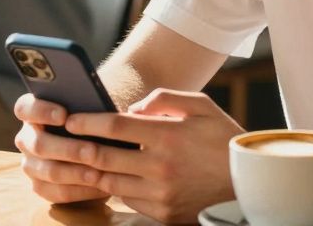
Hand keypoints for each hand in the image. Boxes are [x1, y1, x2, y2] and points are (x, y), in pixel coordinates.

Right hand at [14, 94, 108, 204]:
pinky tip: (99, 186)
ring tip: (99, 173)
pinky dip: (79, 190)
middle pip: (39, 145)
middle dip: (68, 149)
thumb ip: (88, 100)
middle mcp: (27, 138)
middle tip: (92, 151)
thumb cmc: (96, 118)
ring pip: (49, 171)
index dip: (41, 111)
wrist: (105, 147)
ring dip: (75, 173)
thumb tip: (94, 102)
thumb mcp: (94, 104)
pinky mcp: (41, 186)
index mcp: (32, 112)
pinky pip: (56, 192)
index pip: (25, 108)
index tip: (64, 115)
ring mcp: (31, 164)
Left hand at [16, 89, 241, 223]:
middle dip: (78, 147)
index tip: (70, 119)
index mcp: (169, 136)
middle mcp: (161, 167)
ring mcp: (161, 194)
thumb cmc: (223, 139)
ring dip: (90, 170)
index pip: (115, 127)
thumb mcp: (202, 106)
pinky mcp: (163, 213)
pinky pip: (127, 199)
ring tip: (78, 158)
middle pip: (104, 157)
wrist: (250, 184)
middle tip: (61, 140)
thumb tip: (134, 108)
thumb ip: (166, 99)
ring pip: (110, 182)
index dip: (88, 122)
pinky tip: (107, 177)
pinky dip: (114, 187)